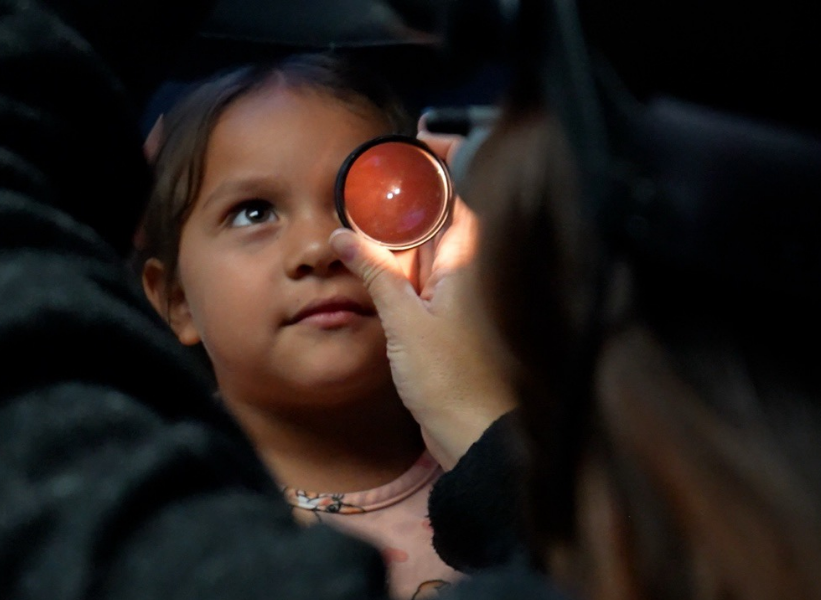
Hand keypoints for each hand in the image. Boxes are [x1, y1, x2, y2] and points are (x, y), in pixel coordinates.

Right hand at [328, 131, 515, 469]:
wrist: (475, 439)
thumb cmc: (454, 384)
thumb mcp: (405, 323)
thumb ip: (376, 274)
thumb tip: (345, 235)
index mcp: (470, 261)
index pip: (462, 191)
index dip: (445, 158)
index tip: (418, 137)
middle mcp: (468, 270)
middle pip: (441, 213)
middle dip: (409, 190)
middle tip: (370, 175)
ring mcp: (457, 293)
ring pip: (428, 244)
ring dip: (399, 226)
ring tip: (360, 209)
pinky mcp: (445, 318)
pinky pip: (421, 275)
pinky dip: (397, 261)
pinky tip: (371, 257)